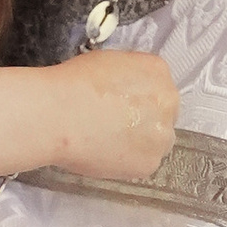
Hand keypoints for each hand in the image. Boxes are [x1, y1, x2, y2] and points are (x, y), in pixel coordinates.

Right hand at [51, 48, 177, 182]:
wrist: (58, 114)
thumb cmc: (73, 85)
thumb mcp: (108, 62)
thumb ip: (128, 78)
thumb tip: (125, 94)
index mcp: (157, 71)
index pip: (158, 88)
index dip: (140, 101)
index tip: (124, 108)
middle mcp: (168, 101)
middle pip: (163, 116)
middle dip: (144, 123)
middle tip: (116, 128)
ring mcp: (162, 134)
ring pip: (157, 143)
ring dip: (140, 144)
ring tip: (108, 143)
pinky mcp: (149, 163)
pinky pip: (143, 164)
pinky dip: (127, 163)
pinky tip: (105, 154)